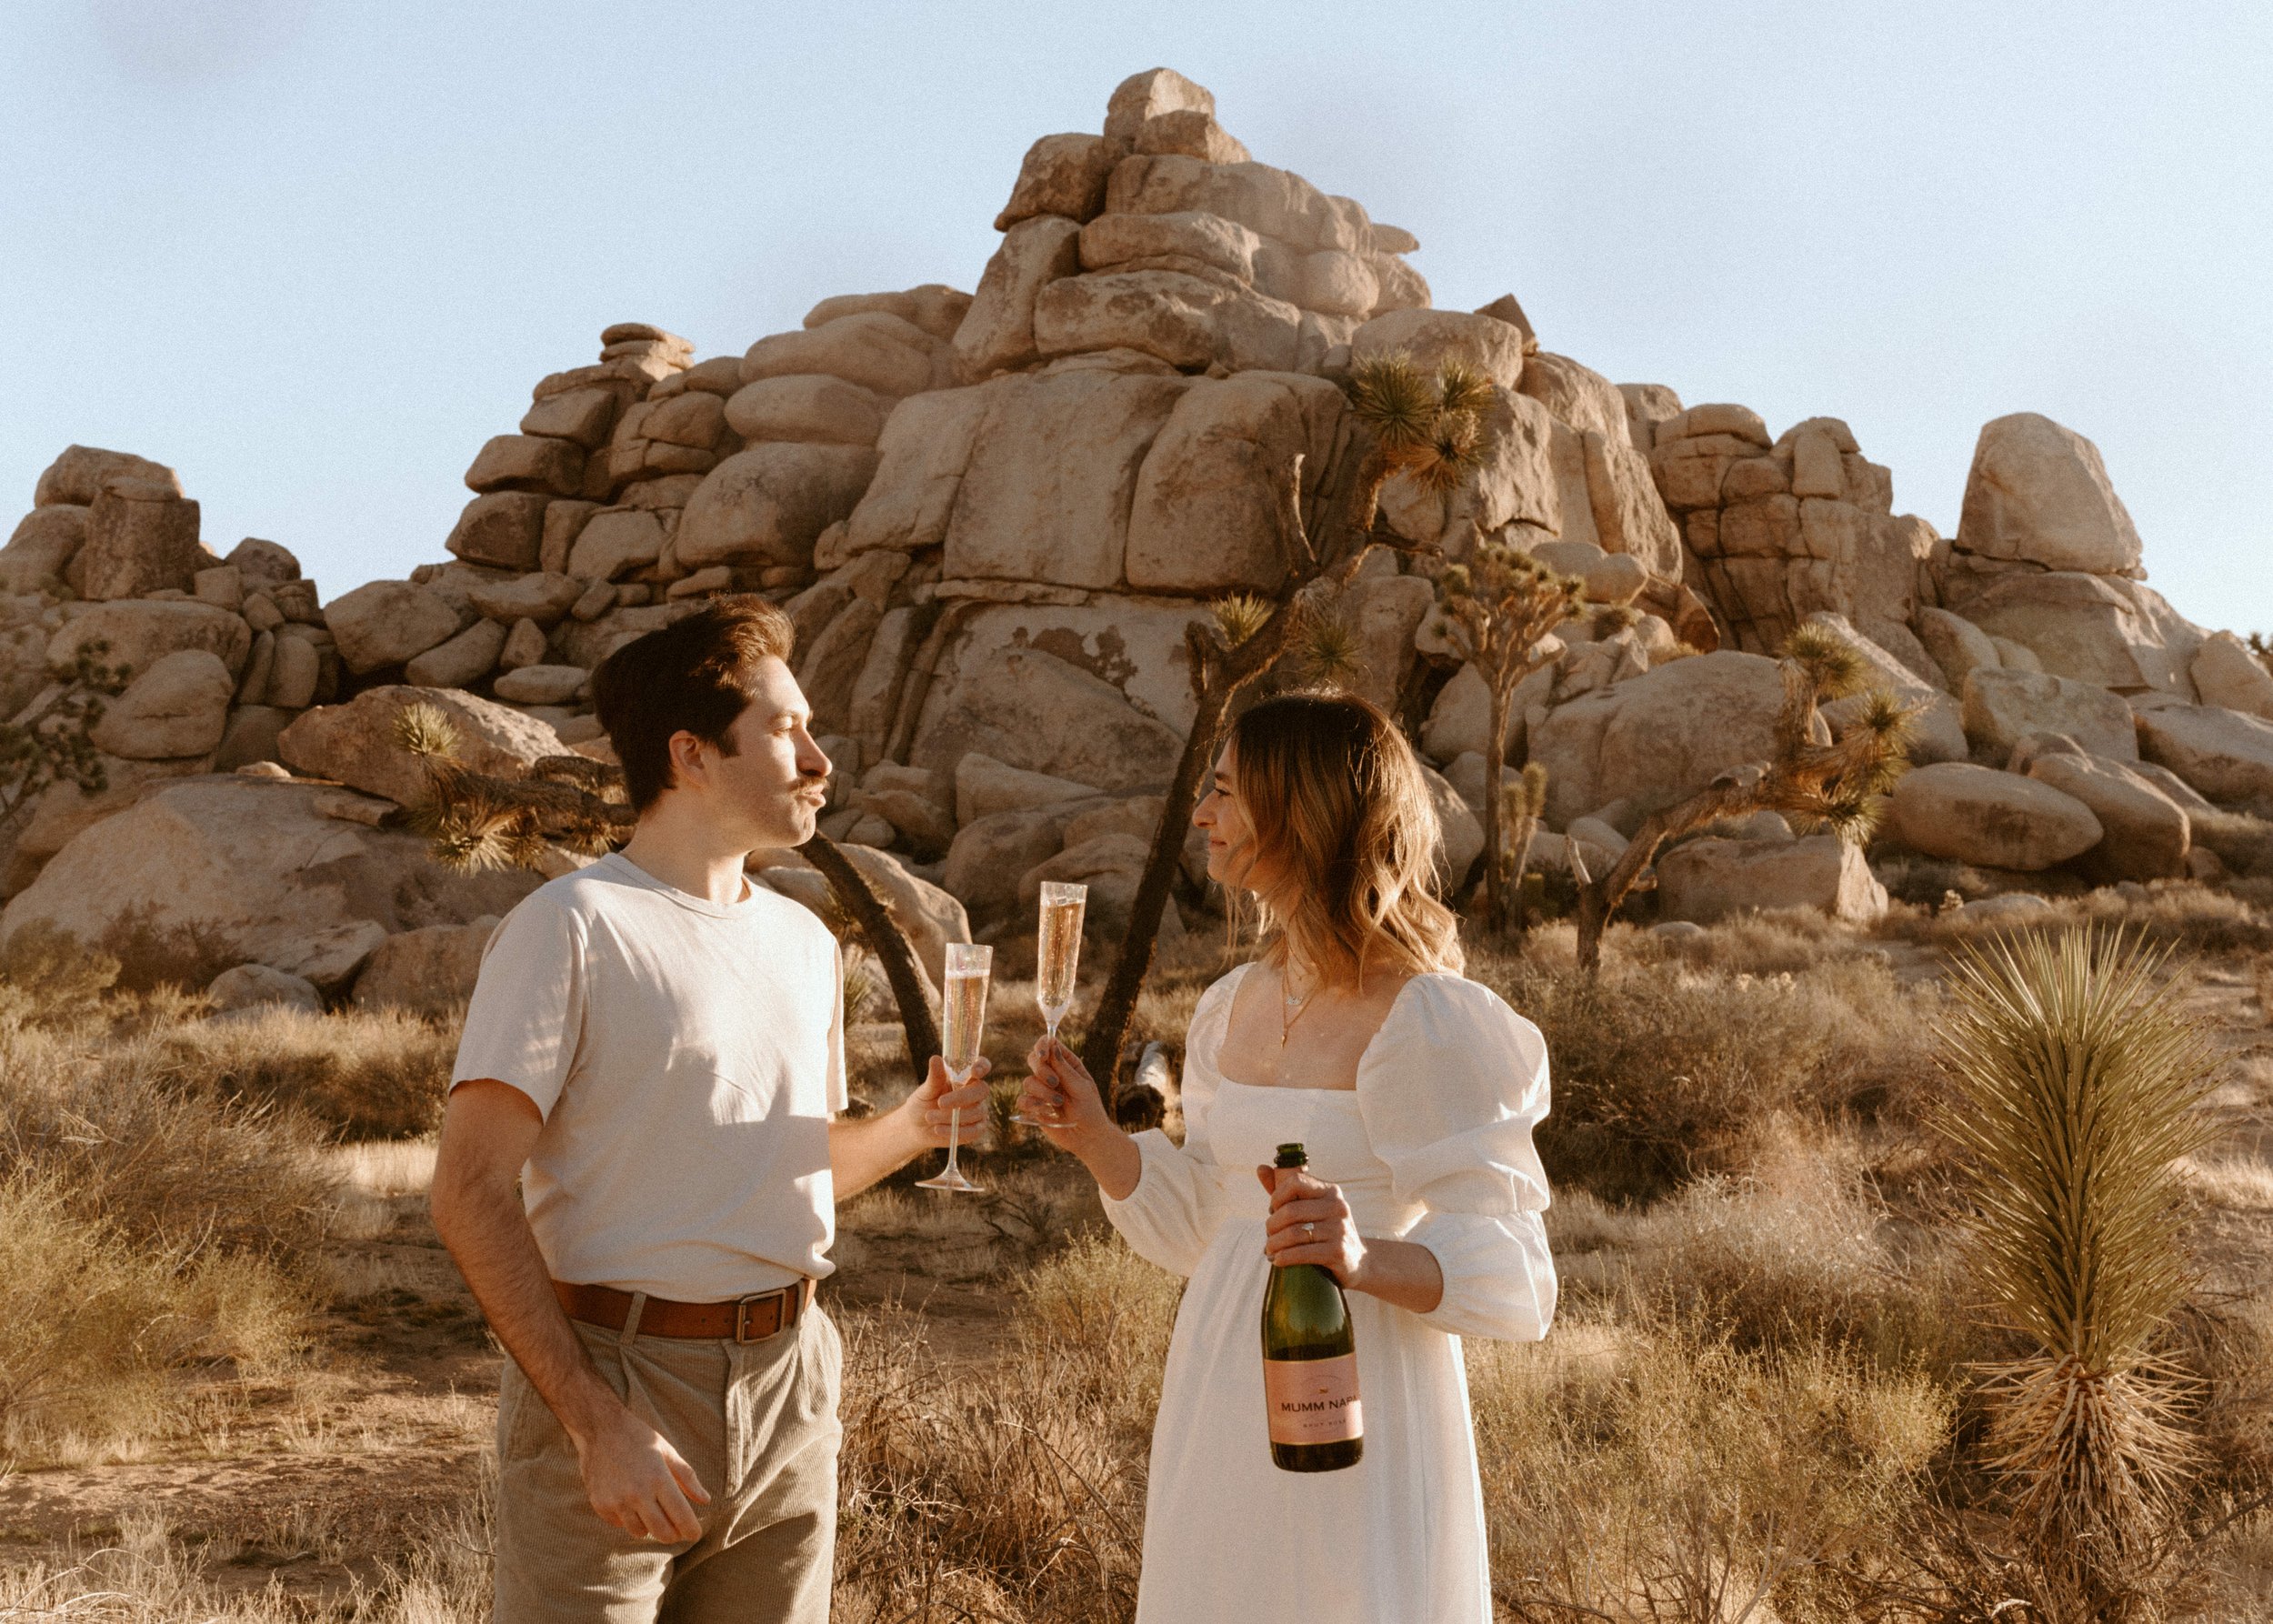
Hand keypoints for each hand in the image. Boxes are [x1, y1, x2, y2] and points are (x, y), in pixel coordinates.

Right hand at [572, 1403, 710, 1542]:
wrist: (600, 1429)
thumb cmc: (639, 1438)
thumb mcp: (667, 1451)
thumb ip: (687, 1477)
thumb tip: (705, 1500)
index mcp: (658, 1478)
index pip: (680, 1516)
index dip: (691, 1529)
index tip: (695, 1534)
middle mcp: (637, 1493)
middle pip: (662, 1532)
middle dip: (673, 1535)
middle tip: (677, 1530)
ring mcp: (616, 1501)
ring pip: (640, 1532)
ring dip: (650, 1526)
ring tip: (651, 1509)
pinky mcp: (600, 1505)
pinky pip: (620, 1524)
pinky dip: (628, 1518)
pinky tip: (629, 1501)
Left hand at [903, 1053, 991, 1148]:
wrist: (916, 1127)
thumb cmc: (922, 1103)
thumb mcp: (925, 1090)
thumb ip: (934, 1077)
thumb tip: (936, 1058)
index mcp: (965, 1077)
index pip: (982, 1066)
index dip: (982, 1066)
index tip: (974, 1071)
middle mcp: (975, 1092)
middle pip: (981, 1090)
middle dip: (962, 1097)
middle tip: (940, 1103)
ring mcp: (978, 1110)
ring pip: (976, 1112)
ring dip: (951, 1116)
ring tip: (929, 1117)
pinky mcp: (976, 1129)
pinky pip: (974, 1131)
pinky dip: (955, 1130)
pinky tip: (938, 1130)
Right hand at [1021, 1035, 1111, 1144]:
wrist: (1087, 1137)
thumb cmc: (1090, 1110)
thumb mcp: (1082, 1087)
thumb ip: (1065, 1069)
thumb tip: (1052, 1046)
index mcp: (1066, 1064)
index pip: (1048, 1045)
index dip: (1042, 1045)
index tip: (1044, 1055)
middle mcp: (1051, 1074)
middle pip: (1033, 1059)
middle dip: (1041, 1070)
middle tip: (1055, 1083)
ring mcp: (1041, 1090)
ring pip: (1028, 1081)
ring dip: (1043, 1092)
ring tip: (1059, 1103)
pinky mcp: (1033, 1107)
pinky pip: (1022, 1100)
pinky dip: (1032, 1105)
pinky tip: (1046, 1111)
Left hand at [1257, 1164, 1367, 1287]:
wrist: (1359, 1261)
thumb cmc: (1327, 1230)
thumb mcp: (1311, 1207)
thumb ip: (1286, 1189)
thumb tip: (1261, 1169)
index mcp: (1330, 1191)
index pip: (1295, 1182)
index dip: (1277, 1196)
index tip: (1272, 1210)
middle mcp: (1337, 1206)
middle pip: (1290, 1211)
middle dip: (1272, 1225)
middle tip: (1268, 1236)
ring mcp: (1340, 1229)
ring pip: (1293, 1233)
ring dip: (1274, 1244)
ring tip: (1269, 1250)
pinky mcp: (1338, 1252)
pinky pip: (1302, 1253)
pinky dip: (1284, 1257)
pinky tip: (1278, 1260)